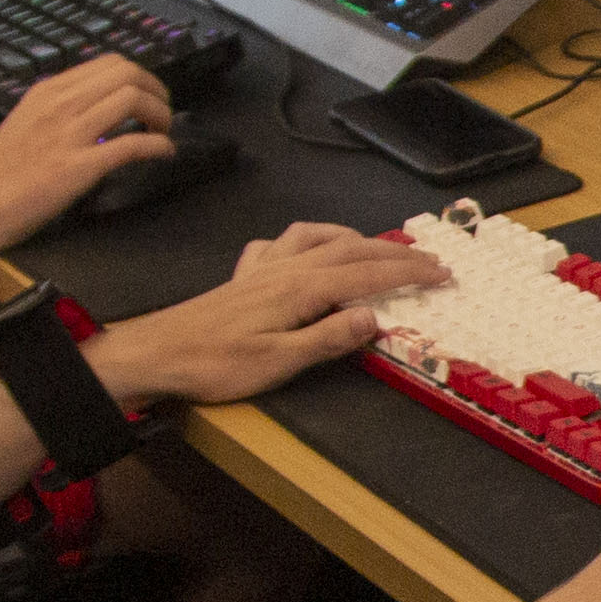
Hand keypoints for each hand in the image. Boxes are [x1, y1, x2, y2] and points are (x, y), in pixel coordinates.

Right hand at [0, 58, 178, 243]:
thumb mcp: (27, 121)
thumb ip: (60, 109)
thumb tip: (96, 107)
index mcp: (48, 91)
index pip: (109, 63)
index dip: (141, 75)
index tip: (149, 94)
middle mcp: (60, 105)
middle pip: (127, 73)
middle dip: (157, 90)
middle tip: (163, 111)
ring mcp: (68, 135)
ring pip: (132, 100)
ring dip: (161, 114)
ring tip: (163, 131)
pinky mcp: (77, 167)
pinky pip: (131, 145)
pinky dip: (158, 146)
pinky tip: (163, 152)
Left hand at [90, 224, 444, 408]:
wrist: (157, 352)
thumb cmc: (216, 364)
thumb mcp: (279, 362)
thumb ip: (328, 338)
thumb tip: (374, 317)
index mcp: (302, 290)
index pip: (368, 276)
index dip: (408, 273)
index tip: (442, 273)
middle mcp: (286, 269)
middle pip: (351, 250)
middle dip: (394, 252)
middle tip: (429, 259)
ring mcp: (263, 268)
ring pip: (317, 237)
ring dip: (353, 237)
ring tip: (376, 245)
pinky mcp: (243, 276)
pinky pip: (280, 244)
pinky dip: (303, 240)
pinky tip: (303, 250)